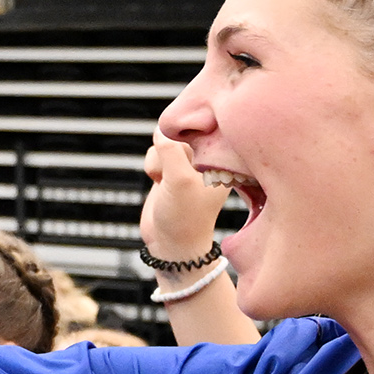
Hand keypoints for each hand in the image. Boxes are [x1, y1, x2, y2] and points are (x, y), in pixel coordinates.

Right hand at [140, 134, 226, 258]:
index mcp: (221, 160)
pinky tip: (158, 183)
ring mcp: (188, 164)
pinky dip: (152, 165)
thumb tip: (159, 130)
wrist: (170, 244)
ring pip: (165, 141)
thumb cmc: (184, 217)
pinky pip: (156, 152)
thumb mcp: (179, 179)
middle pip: (181, 132)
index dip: (187, 136)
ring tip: (164, 181)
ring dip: (158, 159)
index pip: (203, 129)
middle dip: (169, 150)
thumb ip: (170, 149)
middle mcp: (207, 160)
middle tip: (174, 174)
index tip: (183, 157)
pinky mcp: (171, 170)